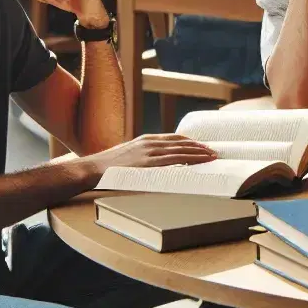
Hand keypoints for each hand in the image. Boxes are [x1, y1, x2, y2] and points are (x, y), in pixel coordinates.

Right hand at [84, 133, 218, 177]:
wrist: (93, 168)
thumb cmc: (110, 168)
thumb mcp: (130, 157)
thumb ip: (145, 159)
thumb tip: (158, 166)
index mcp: (147, 140)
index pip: (175, 138)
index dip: (191, 142)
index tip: (203, 146)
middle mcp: (150, 143)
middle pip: (182, 142)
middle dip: (200, 147)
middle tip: (214, 152)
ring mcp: (149, 152)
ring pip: (181, 150)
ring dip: (199, 153)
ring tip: (212, 157)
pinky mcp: (147, 163)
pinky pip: (173, 160)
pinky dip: (188, 160)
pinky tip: (198, 163)